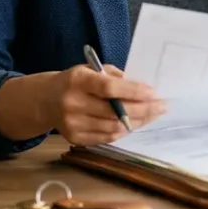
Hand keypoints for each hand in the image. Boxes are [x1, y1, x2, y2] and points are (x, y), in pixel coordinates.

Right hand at [47, 64, 165, 145]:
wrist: (45, 100)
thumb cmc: (76, 81)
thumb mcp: (92, 69)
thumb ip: (115, 77)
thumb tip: (143, 89)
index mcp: (77, 80)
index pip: (109, 88)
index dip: (134, 92)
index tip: (154, 93)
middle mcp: (72, 103)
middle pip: (114, 111)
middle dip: (143, 110)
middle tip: (162, 107)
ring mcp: (72, 124)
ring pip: (113, 127)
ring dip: (138, 122)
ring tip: (153, 115)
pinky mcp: (74, 138)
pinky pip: (106, 137)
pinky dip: (124, 131)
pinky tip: (136, 123)